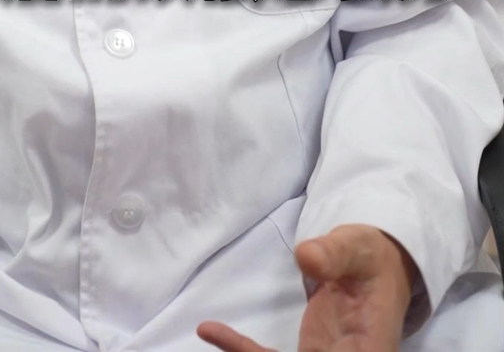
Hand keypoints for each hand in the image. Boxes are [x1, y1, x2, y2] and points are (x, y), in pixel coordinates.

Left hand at [197, 224, 416, 351]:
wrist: (378, 267)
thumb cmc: (371, 257)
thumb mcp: (358, 247)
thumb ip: (335, 252)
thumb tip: (306, 257)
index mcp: (370, 348)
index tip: (274, 351)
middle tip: (239, 344)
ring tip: (211, 330)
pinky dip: (243, 348)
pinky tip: (210, 329)